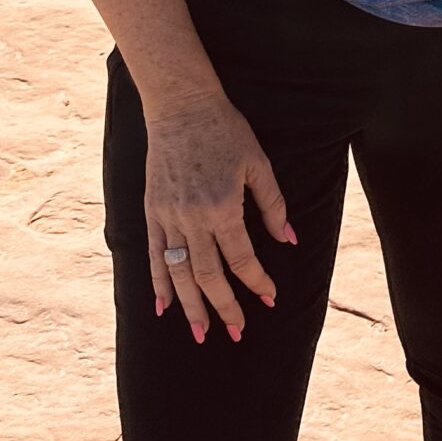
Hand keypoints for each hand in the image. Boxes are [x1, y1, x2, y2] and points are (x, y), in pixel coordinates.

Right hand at [144, 95, 295, 340]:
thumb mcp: (258, 163)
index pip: (241, 258)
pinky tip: (163, 307)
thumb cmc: (226, 131)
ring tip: (200, 333)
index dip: (257, 282)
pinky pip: (153, 256)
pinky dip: (157, 283)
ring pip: (178, 273)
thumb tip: (289, 239)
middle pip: (208, 276)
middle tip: (235, 333)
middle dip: (223, 308)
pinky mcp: (152, 212)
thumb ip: (273, 205)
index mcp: (223, 207)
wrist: (181, 107)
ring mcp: (168, 217)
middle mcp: (193, 218)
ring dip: (190, 306)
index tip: (269, 299)